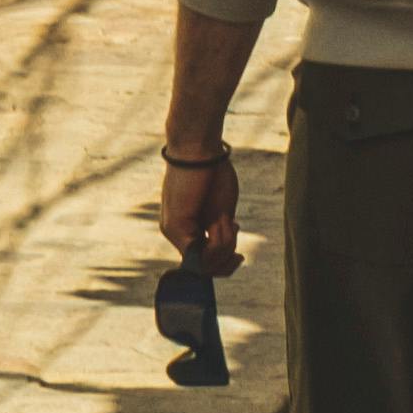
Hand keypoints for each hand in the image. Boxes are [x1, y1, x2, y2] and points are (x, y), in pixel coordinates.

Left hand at [159, 144, 240, 268]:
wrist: (199, 147)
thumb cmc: (212, 172)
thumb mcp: (220, 211)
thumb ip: (219, 235)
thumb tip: (225, 256)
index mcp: (186, 228)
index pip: (202, 261)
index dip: (223, 262)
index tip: (239, 247)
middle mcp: (175, 233)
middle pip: (204, 266)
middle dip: (226, 259)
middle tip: (237, 237)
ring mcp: (173, 231)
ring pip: (204, 262)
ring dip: (225, 246)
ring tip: (230, 221)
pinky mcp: (175, 226)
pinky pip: (200, 253)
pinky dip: (218, 243)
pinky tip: (224, 222)